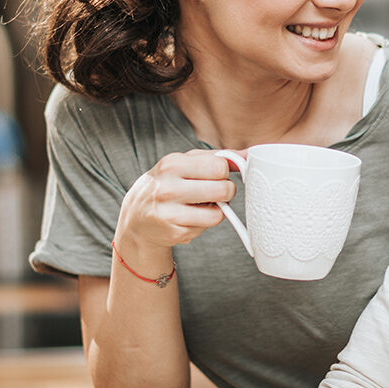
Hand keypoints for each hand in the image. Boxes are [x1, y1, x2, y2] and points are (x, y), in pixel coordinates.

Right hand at [116, 149, 236, 251]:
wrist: (137, 216)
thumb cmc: (168, 184)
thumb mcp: (186, 163)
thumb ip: (218, 157)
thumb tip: (250, 155)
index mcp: (172, 164)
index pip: (220, 166)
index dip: (224, 172)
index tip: (216, 176)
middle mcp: (168, 187)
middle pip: (224, 189)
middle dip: (225, 192)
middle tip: (214, 193)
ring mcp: (170, 212)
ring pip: (218, 213)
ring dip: (216, 210)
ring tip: (201, 205)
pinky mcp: (175, 232)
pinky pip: (207, 227)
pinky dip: (204, 223)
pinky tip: (189, 217)